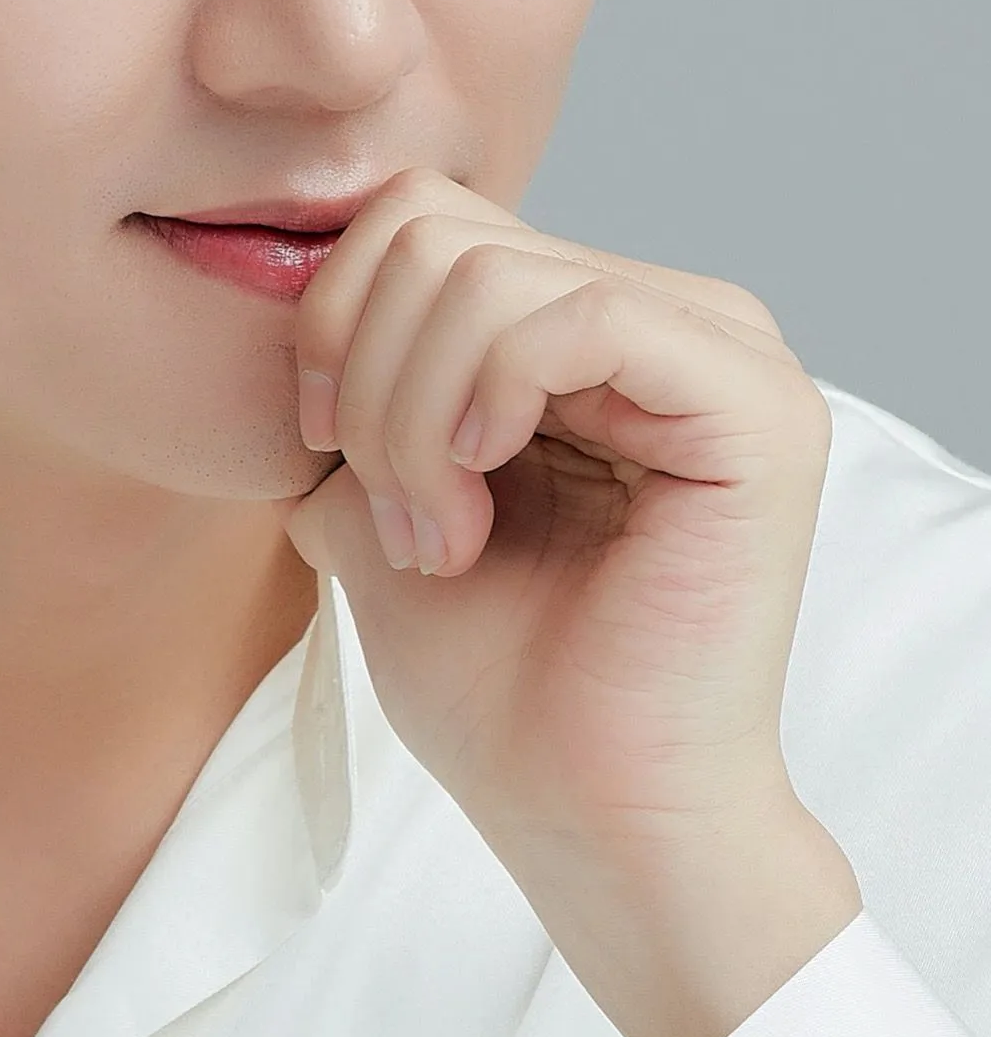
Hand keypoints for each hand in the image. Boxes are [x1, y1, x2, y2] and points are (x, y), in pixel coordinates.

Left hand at [279, 171, 862, 1036]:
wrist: (588, 820)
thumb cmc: (500, 685)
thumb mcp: (377, 500)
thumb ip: (349, 385)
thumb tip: (282, 297)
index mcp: (591, 324)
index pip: (422, 217)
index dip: (335, 318)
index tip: (325, 455)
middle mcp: (672, 315)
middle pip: (441, 229)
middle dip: (368, 376)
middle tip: (395, 516)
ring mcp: (725, 352)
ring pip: (489, 271)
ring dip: (413, 416)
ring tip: (438, 535)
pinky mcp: (754, 408)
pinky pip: (578, 315)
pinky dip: (484, 401)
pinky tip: (478, 495)